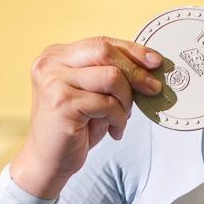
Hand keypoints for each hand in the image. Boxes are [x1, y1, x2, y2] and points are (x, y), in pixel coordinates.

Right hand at [9, 37, 164, 199]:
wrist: (49, 160)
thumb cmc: (75, 126)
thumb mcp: (94, 93)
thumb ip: (110, 73)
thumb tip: (150, 64)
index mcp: (56, 56)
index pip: (102, 43)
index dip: (132, 51)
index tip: (155, 61)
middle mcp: (50, 64)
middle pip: (105, 52)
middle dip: (135, 71)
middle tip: (152, 88)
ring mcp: (53, 82)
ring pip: (111, 77)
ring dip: (126, 100)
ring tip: (122, 117)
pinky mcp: (62, 103)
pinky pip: (108, 103)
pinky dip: (119, 119)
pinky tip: (114, 130)